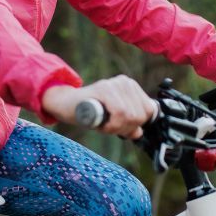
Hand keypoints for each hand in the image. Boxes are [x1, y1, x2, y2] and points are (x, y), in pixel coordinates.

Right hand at [41, 76, 156, 139]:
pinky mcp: (105, 88)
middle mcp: (126, 82)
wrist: (65, 104)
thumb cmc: (90, 113)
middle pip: (141, 116)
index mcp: (131, 87)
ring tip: (102, 123)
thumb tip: (138, 132)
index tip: (119, 127)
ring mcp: (115, 83)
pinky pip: (120, 114)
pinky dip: (111, 125)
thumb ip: (128, 125)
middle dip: (125, 128)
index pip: (149, 111)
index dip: (136, 125)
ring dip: (116, 128)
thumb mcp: (113, 121)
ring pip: (131, 116)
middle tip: (108, 126)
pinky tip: (100, 123)